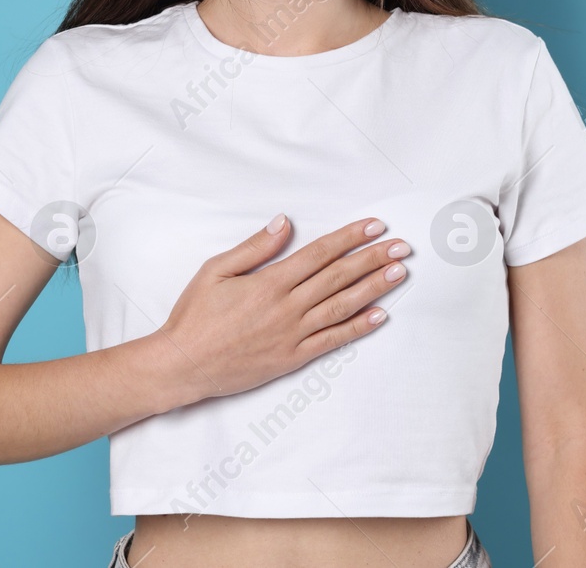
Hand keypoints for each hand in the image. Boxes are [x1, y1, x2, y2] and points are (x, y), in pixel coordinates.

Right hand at [156, 215, 408, 403]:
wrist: (183, 364)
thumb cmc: (195, 316)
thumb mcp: (215, 270)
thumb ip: (254, 247)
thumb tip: (284, 222)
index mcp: (269, 282)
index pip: (320, 253)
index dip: (350, 238)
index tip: (374, 226)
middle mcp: (287, 307)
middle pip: (339, 277)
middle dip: (373, 258)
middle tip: (402, 246)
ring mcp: (293, 335)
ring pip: (342, 306)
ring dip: (374, 288)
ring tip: (399, 273)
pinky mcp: (292, 358)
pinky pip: (332, 340)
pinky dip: (357, 327)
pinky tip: (379, 315)